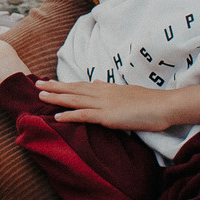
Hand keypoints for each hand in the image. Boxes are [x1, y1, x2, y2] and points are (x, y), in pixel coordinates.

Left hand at [33, 78, 199, 131]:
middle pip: (73, 89)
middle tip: (36, 85)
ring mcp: (104, 104)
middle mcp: (102, 93)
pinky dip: (69, 116)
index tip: (49, 82)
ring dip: (56, 98)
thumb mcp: (125, 92)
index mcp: (106, 88)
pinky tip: (56, 118)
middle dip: (53, 87)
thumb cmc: (148, 102)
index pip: (80, 85)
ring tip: (40, 96)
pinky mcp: (108, 116)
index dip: (63, 84)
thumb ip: (108, 90)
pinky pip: (84, 115)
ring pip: (74, 99)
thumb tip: (95, 83)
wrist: (164, 105)